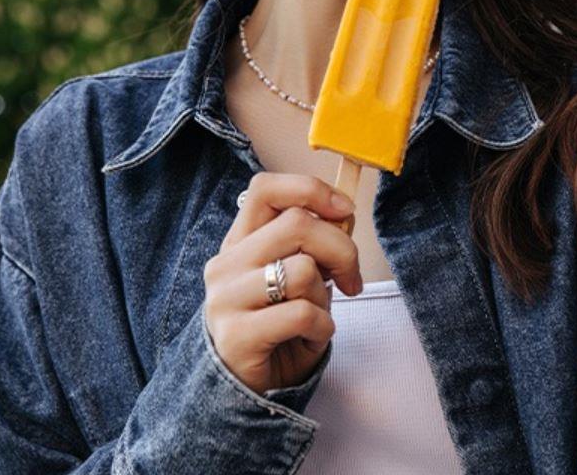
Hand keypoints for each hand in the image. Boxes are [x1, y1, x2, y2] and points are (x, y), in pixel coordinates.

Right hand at [204, 172, 361, 394]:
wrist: (248, 388)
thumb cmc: (280, 323)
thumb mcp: (297, 274)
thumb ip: (311, 243)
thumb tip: (344, 213)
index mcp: (240, 241)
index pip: (266, 189)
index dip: (311, 191)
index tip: (344, 210)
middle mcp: (226, 263)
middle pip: (298, 224)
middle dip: (341, 249)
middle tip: (350, 278)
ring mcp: (226, 299)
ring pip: (302, 270)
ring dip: (325, 295)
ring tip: (316, 313)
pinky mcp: (236, 336)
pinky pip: (301, 314)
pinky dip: (322, 326)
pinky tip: (312, 336)